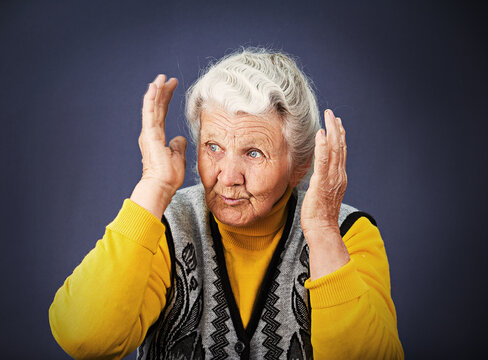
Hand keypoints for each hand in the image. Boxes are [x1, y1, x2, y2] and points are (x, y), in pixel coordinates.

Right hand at [138, 74, 186, 195]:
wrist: (161, 185)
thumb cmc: (169, 175)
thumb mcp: (177, 156)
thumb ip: (178, 145)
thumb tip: (180, 138)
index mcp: (156, 136)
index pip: (161, 112)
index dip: (166, 98)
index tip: (172, 86)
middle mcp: (150, 132)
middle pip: (157, 106)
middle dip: (162, 91)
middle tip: (168, 78)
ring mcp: (149, 132)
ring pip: (152, 106)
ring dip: (156, 90)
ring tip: (160, 77)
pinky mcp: (149, 134)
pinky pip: (150, 112)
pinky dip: (151, 99)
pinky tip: (154, 87)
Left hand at [301, 109, 347, 242]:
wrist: (322, 229)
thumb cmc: (319, 215)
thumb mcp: (322, 193)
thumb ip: (322, 181)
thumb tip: (317, 175)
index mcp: (338, 178)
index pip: (340, 153)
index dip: (339, 136)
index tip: (336, 124)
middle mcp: (338, 176)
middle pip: (339, 147)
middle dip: (336, 128)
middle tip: (332, 114)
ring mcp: (332, 179)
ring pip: (334, 150)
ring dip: (331, 131)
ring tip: (328, 117)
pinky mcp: (322, 183)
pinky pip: (323, 161)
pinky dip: (322, 146)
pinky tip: (321, 134)